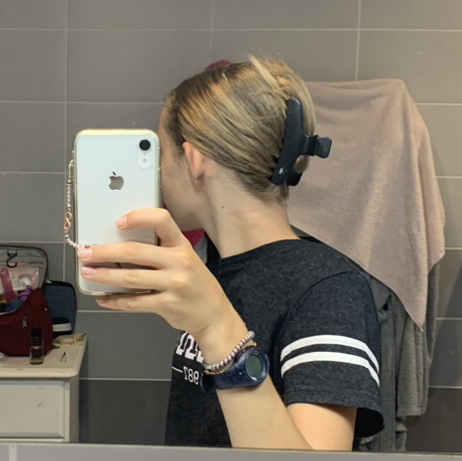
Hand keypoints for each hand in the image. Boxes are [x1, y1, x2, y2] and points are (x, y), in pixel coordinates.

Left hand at [78, 208, 235, 342]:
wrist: (213, 314)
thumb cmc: (195, 283)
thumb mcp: (185, 259)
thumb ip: (161, 251)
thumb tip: (120, 246)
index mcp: (182, 245)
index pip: (162, 220)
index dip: (138, 217)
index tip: (118, 222)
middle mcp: (180, 262)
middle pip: (136, 251)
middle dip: (105, 252)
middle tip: (86, 253)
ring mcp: (174, 284)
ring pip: (130, 277)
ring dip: (105, 275)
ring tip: (88, 273)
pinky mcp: (167, 305)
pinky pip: (134, 302)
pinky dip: (115, 301)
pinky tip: (104, 299)